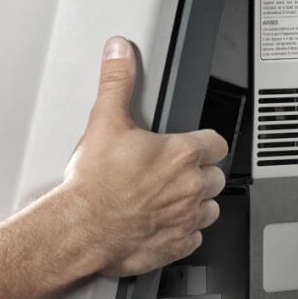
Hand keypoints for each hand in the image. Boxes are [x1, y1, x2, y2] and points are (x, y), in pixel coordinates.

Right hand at [64, 37, 227, 276]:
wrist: (80, 228)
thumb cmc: (93, 183)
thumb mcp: (104, 121)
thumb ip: (116, 82)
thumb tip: (120, 53)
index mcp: (181, 155)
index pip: (217, 143)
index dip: (205, 143)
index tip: (193, 145)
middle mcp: (190, 187)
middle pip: (216, 176)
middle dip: (200, 173)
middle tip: (174, 172)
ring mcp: (185, 219)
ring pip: (211, 209)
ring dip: (197, 203)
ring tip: (172, 198)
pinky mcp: (175, 245)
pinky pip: (195, 239)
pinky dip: (184, 233)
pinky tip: (165, 224)